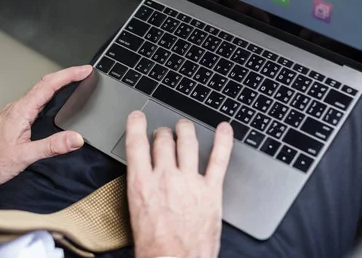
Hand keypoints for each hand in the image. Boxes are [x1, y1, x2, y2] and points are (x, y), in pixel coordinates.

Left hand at [0, 65, 91, 193]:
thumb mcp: (25, 156)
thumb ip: (53, 146)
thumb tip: (76, 138)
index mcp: (21, 111)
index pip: (48, 85)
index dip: (69, 75)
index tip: (84, 70)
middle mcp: (17, 108)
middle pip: (45, 84)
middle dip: (66, 75)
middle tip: (84, 73)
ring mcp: (14, 112)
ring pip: (39, 91)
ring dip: (58, 84)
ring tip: (74, 81)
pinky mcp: (14, 119)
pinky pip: (34, 101)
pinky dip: (49, 95)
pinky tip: (54, 100)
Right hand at [125, 111, 233, 257]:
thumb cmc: (154, 246)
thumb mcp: (136, 212)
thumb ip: (142, 187)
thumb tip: (146, 173)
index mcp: (142, 183)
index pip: (136, 143)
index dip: (136, 125)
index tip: (138, 117)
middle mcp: (165, 177)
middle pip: (163, 141)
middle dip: (163, 133)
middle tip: (164, 133)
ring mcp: (189, 182)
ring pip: (187, 143)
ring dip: (185, 130)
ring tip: (184, 126)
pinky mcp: (211, 191)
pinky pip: (219, 159)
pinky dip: (223, 141)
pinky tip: (225, 129)